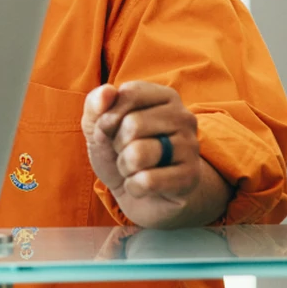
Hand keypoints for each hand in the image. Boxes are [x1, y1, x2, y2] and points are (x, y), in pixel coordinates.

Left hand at [81, 82, 230, 228]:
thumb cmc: (122, 152)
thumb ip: (96, 104)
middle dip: (117, 145)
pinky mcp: (190, 177)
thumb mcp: (99, 126)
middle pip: (133, 125)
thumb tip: (106, 90)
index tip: (109, 130)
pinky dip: (134, 187)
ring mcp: (191, 147)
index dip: (107, 116)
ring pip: (138, 154)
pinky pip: (147, 181)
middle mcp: (184, 117)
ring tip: (135, 169)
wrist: (146, 196)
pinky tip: (143, 186)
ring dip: (124, 167)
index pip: (129, 94)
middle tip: (126, 152)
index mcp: (164, 96)